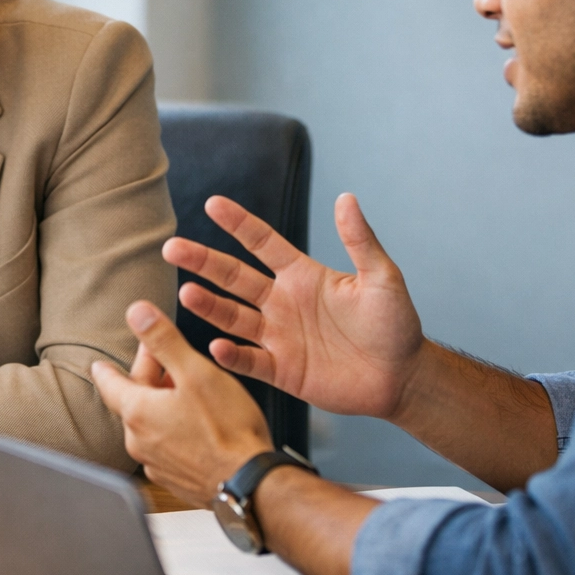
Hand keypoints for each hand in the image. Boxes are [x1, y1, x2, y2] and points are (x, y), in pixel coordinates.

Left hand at [92, 301, 273, 506]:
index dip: (107, 368)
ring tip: (188, 391)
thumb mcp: (196, 372)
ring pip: (151, 424)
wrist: (251, 484)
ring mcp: (155, 464)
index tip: (101, 363)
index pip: (109, 383)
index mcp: (138, 412)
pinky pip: (166, 446)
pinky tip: (197, 425)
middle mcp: (139, 442)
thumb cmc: (228, 430)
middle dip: (149, 379)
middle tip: (169, 360)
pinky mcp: (175, 479)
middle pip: (134, 401)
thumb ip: (163, 340)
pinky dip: (174, 430)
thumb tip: (137, 313)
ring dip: (163, 405)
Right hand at [166, 193, 428, 421]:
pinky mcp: (283, 370)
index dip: (239, 223)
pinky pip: (250, 361)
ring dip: (209, 306)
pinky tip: (215, 345)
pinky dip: (232, 355)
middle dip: (203, 262)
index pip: (262, 242)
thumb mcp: (382, 277)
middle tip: (172, 247)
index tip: (213, 203)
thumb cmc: (395, 324)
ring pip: (234, 317)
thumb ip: (360, 241)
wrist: (402, 376)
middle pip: (234, 277)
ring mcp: (279, 337)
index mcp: (302, 275)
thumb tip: (346, 197)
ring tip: (185, 292)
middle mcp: (283, 302)